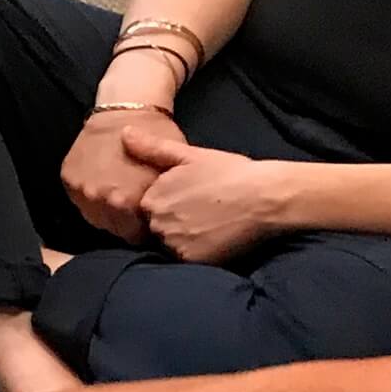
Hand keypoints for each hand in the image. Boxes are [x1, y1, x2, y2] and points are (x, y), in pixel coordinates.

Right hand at [60, 109, 176, 241]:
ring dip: (108, 212)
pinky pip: (80, 200)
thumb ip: (165, 202)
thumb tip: (166, 225)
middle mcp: (100, 199)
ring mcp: (81, 190)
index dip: (146, 228)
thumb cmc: (156, 137)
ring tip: (121, 198)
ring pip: (95, 218)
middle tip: (136, 209)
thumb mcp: (173, 170)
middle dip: (126, 222)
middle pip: (114, 230)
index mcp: (127, 202)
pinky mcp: (68, 179)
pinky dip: (92, 198)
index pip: (136, 236)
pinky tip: (106, 186)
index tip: (151, 220)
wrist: (126, 109)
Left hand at [128, 120, 287, 263]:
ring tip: (209, 223)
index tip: (189, 198)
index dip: (168, 203)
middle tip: (202, 211)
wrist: (266, 197)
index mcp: (151, 197)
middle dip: (172, 221)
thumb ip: (153, 148)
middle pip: (156, 227)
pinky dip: (196, 251)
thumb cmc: (230, 173)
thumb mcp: (189, 155)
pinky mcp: (191, 259)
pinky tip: (213, 237)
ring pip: (169, 244)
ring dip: (182, 237)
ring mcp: (173, 242)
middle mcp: (156, 222)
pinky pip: (185, 259)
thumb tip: (124, 132)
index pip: (146, 208)